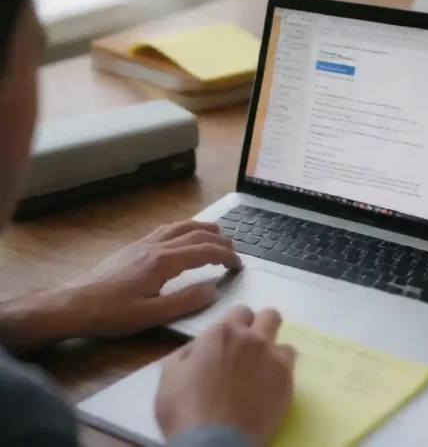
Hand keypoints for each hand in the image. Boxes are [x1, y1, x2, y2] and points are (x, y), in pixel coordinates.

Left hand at [59, 220, 242, 337]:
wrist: (74, 304)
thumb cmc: (112, 313)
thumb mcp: (152, 315)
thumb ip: (186, 302)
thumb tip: (213, 290)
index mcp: (163, 262)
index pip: (204, 252)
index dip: (225, 256)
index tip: (239, 265)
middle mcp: (156, 247)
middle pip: (195, 235)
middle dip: (219, 241)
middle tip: (235, 252)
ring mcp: (143, 244)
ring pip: (180, 226)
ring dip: (202, 228)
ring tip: (217, 235)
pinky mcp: (133, 247)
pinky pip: (164, 230)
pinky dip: (183, 228)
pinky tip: (183, 235)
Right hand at [156, 307, 295, 445]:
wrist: (215, 441)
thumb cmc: (185, 409)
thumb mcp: (170, 374)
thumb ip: (188, 351)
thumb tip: (201, 346)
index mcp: (222, 332)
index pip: (239, 311)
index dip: (235, 325)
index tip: (230, 341)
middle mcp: (252, 338)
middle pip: (269, 316)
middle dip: (262, 326)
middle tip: (251, 347)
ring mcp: (272, 358)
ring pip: (283, 341)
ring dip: (273, 352)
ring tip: (262, 372)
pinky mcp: (287, 379)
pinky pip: (291, 364)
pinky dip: (281, 370)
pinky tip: (269, 386)